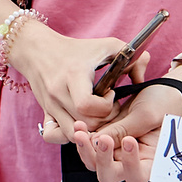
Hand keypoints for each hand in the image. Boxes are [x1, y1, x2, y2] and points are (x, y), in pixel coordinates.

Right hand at [11, 23, 135, 146]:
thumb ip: (131, 57)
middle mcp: (58, 92)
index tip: (111, 94)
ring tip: (96, 117)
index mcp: (73, 75)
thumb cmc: (76, 49)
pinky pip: (54, 136)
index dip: (106, 106)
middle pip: (84, 123)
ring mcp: (49, 105)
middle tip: (109, 109)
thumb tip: (143, 79)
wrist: (37, 50)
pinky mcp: (45, 113)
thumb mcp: (106, 45)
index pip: (88, 105)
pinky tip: (78, 125)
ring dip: (88, 130)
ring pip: (72, 133)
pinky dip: (68, 136)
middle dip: (103, 121)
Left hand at [66, 81, 181, 181]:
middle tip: (102, 139)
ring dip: (86, 149)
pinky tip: (80, 124)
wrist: (162, 90)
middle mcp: (130, 162)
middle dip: (101, 160)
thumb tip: (96, 141)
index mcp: (149, 162)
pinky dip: (83, 137)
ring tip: (81, 129)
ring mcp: (116, 151)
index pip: (136, 177)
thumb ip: (123, 130)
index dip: (129, 165)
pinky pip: (89, 145)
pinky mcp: (106, 139)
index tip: (130, 140)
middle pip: (109, 175)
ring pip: (94, 162)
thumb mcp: (145, 114)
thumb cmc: (163, 103)